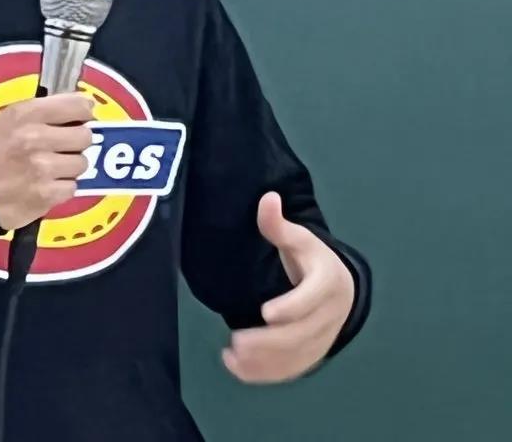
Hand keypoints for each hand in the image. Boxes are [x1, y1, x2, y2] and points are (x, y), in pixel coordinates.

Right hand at [0, 93, 94, 229]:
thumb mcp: (10, 118)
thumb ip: (46, 109)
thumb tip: (86, 105)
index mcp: (26, 113)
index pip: (78, 106)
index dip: (83, 112)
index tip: (79, 118)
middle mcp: (36, 138)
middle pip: (85, 136)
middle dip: (76, 142)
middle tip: (61, 147)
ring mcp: (42, 168)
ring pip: (81, 164)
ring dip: (69, 167)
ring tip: (49, 168)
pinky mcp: (46, 195)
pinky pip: (72, 188)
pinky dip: (61, 188)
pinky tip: (44, 185)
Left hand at [222, 191, 354, 384]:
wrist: (339, 287)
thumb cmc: (312, 259)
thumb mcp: (298, 238)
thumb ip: (278, 225)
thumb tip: (268, 198)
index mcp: (328, 282)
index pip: (312, 297)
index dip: (291, 306)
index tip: (265, 313)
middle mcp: (330, 315)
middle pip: (302, 333)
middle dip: (269, 341)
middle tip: (236, 340)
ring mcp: (323, 338)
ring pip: (297, 357)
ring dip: (265, 362)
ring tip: (232, 355)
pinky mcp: (313, 354)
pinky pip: (292, 369)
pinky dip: (266, 373)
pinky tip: (237, 368)